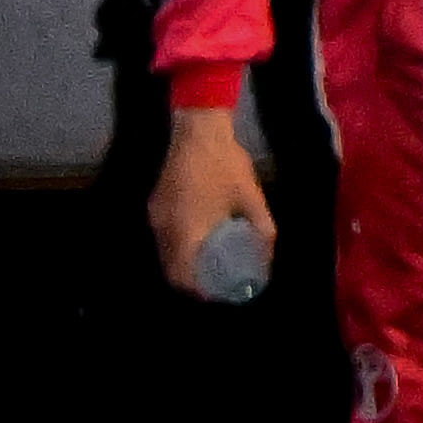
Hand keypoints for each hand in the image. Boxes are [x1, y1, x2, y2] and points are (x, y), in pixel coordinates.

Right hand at [152, 105, 275, 299]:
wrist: (198, 129)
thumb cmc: (226, 164)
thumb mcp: (251, 197)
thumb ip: (261, 228)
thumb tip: (268, 255)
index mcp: (186, 231)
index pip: (182, 276)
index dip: (197, 290)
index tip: (215, 293)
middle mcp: (164, 229)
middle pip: (171, 269)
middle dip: (190, 281)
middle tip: (214, 282)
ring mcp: (155, 217)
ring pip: (165, 254)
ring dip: (183, 265)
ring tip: (207, 266)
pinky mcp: (154, 206)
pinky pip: (163, 238)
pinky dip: (178, 248)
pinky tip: (197, 242)